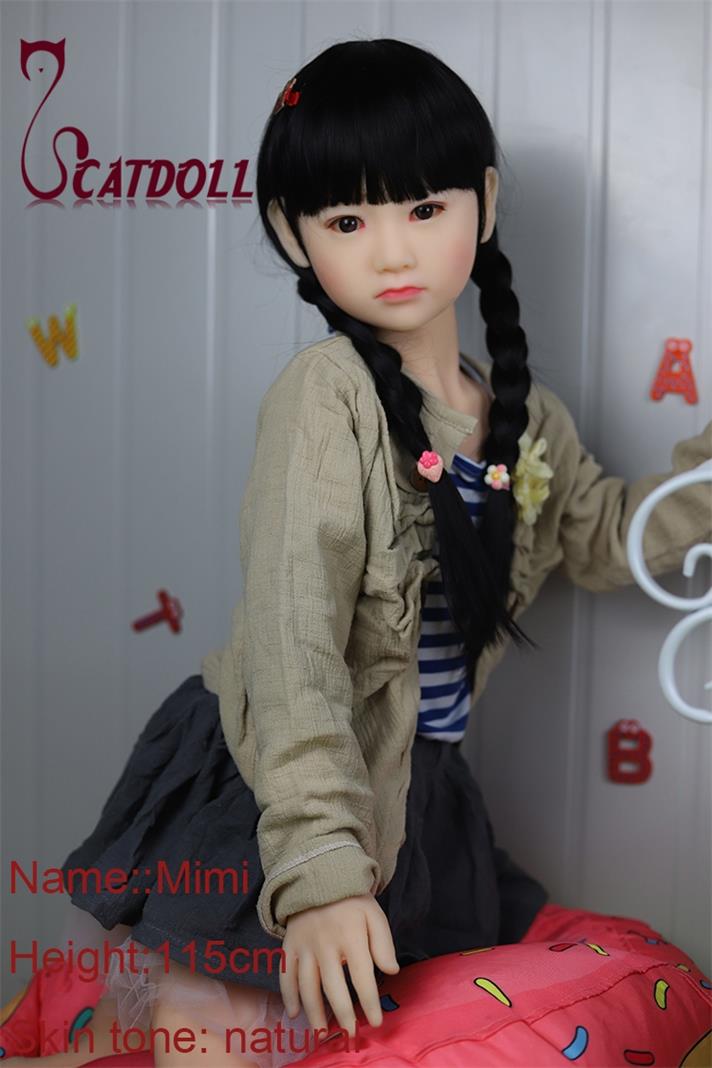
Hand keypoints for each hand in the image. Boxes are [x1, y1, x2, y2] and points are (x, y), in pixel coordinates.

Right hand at [279, 894, 399, 1038]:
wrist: (319, 876)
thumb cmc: (352, 901)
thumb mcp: (374, 915)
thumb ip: (384, 943)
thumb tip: (391, 972)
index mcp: (351, 935)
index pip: (362, 977)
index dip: (370, 1002)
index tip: (376, 1022)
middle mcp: (326, 943)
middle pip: (334, 988)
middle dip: (343, 1015)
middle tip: (350, 1034)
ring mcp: (305, 945)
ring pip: (307, 986)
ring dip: (314, 1012)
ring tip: (322, 1032)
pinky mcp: (289, 945)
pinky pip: (285, 974)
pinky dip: (288, 995)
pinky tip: (294, 1013)